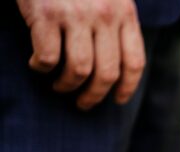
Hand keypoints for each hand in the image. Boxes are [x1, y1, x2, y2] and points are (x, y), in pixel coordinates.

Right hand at [16, 0, 145, 109]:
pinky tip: (37, 65)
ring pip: (79, 70)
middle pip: (108, 73)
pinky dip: (41, 67)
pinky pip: (47, 57)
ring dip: (67, 85)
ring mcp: (75, 15)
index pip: (135, 62)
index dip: (128, 87)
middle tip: (83, 103)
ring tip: (59, 86)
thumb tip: (119, 64)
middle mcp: (104, 15)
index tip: (118, 100)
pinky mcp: (45, 14)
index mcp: (124, 13)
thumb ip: (116, 22)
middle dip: (95, 96)